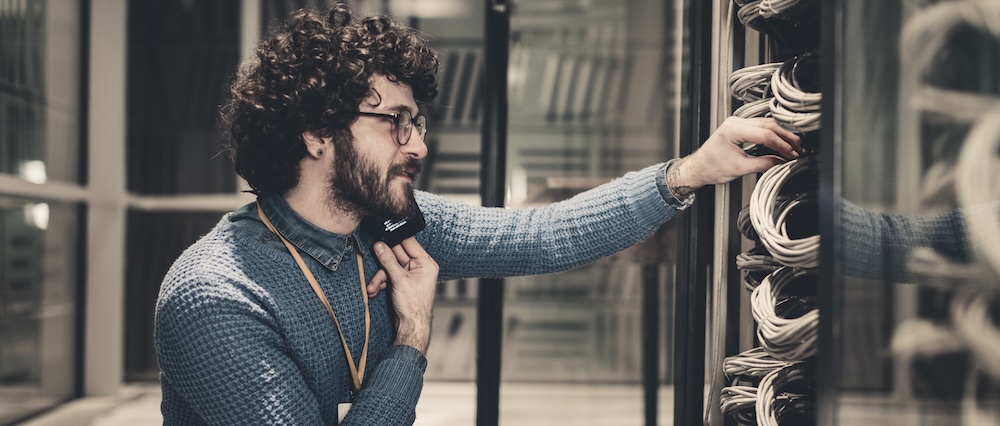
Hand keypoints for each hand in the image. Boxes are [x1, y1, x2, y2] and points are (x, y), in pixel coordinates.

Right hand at [370, 237, 438, 353]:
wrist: (411, 328)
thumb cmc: (414, 307)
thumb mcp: (399, 280)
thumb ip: (388, 261)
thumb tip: (379, 245)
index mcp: (426, 263)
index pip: (409, 243)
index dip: (394, 240)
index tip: (381, 237)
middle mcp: (419, 267)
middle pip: (396, 255)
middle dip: (383, 262)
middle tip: (372, 258)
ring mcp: (410, 276)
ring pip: (390, 267)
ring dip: (379, 277)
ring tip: (372, 287)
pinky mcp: (402, 283)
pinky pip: (388, 276)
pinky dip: (380, 283)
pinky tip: (373, 290)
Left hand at [667, 117, 801, 196]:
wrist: (698, 168)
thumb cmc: (711, 168)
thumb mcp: (740, 169)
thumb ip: (763, 164)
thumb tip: (782, 162)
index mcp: (733, 130)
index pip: (765, 134)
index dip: (781, 145)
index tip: (792, 155)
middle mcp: (735, 122)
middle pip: (769, 126)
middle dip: (786, 138)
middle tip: (799, 149)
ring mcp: (737, 122)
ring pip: (767, 124)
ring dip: (782, 135)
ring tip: (795, 147)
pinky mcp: (740, 127)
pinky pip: (761, 127)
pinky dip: (773, 134)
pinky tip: (782, 142)